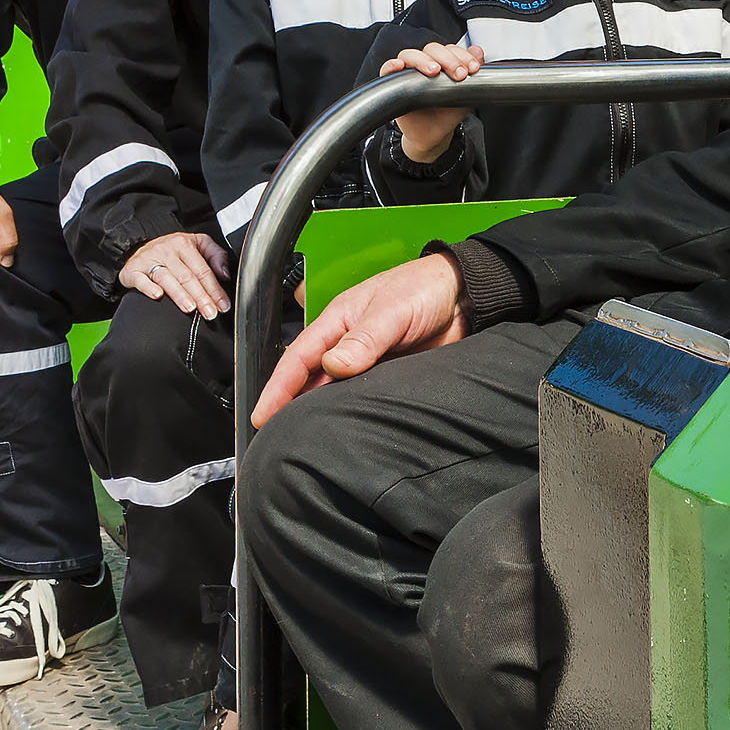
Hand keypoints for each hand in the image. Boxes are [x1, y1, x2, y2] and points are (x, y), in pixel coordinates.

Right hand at [121, 230, 232, 318]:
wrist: (138, 248)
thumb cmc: (171, 251)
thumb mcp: (197, 244)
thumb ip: (216, 255)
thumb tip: (225, 273)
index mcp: (184, 244)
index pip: (202, 270)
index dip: (214, 288)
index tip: (222, 304)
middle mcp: (166, 251)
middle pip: (186, 276)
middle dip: (201, 296)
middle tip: (210, 312)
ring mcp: (149, 260)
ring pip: (166, 278)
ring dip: (179, 294)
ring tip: (190, 308)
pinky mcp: (133, 270)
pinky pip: (141, 280)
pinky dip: (148, 288)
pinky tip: (157, 296)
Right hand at [253, 252, 464, 424]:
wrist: (466, 295)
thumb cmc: (425, 288)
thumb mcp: (392, 310)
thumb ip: (365, 339)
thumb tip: (333, 366)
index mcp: (339, 320)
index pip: (298, 358)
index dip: (277, 388)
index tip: (262, 414)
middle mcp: (347, 342)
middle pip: (309, 379)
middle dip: (290, 405)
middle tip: (275, 437)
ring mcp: (368, 360)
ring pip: (334, 391)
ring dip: (319, 411)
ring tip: (302, 441)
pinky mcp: (389, 375)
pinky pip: (362, 397)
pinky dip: (350, 412)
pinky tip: (345, 430)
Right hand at [380, 41, 485, 166]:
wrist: (434, 136)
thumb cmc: (447, 113)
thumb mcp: (464, 94)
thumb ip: (472, 73)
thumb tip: (478, 50)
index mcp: (442, 63)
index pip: (449, 49)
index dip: (462, 55)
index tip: (473, 68)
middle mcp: (424, 64)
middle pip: (431, 49)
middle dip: (448, 58)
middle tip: (459, 73)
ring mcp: (408, 73)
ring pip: (410, 55)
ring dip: (423, 60)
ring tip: (434, 71)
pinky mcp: (393, 84)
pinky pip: (387, 69)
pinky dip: (391, 65)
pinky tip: (399, 66)